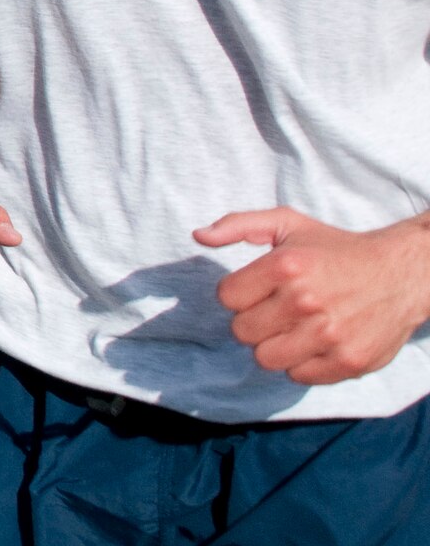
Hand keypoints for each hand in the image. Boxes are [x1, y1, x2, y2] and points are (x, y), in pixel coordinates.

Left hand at [197, 207, 429, 384]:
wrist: (402, 274)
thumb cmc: (335, 249)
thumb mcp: (288, 224)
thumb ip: (238, 225)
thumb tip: (198, 236)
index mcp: (286, 265)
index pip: (227, 297)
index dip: (238, 294)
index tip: (258, 289)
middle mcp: (306, 300)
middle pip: (242, 332)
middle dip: (253, 321)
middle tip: (276, 311)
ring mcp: (329, 334)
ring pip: (266, 358)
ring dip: (274, 346)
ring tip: (294, 328)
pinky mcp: (349, 361)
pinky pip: (298, 376)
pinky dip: (302, 363)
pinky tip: (317, 343)